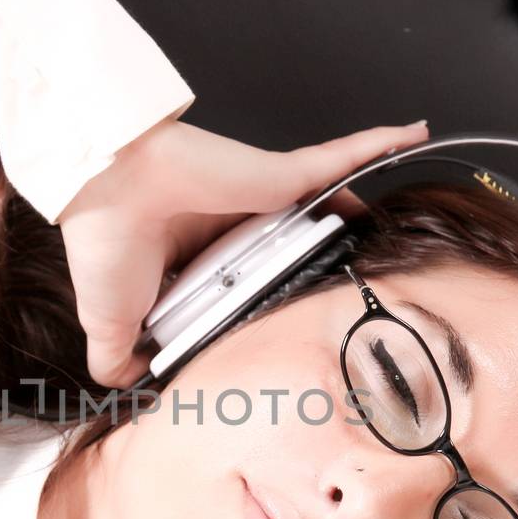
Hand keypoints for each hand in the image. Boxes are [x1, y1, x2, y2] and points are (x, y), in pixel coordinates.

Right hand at [56, 118, 430, 385]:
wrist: (110, 197)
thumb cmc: (107, 247)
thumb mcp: (109, 323)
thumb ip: (120, 359)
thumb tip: (131, 384)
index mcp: (197, 261)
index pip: (244, 282)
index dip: (267, 298)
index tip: (292, 326)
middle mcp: (236, 229)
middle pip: (293, 249)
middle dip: (322, 261)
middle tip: (356, 287)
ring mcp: (264, 201)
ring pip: (326, 206)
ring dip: (361, 208)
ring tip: (399, 226)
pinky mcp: (281, 177)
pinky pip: (340, 158)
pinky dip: (376, 143)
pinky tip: (410, 134)